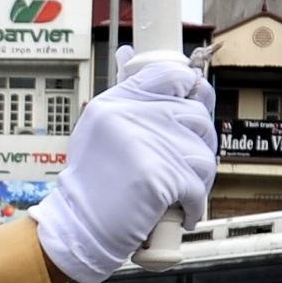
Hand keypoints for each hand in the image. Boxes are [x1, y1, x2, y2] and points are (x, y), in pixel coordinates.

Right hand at [30, 50, 219, 282]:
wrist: (79, 229)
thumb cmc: (92, 184)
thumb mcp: (97, 129)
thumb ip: (123, 97)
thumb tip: (128, 53)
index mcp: (115, 102)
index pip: (171, 75)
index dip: (192, 89)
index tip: (193, 106)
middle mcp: (128, 117)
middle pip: (196, 116)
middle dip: (198, 144)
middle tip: (184, 166)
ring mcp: (144, 145)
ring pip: (202, 153)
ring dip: (199, 179)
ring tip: (180, 192)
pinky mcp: (158, 177)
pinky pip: (198, 186)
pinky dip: (195, 205)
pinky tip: (181, 211)